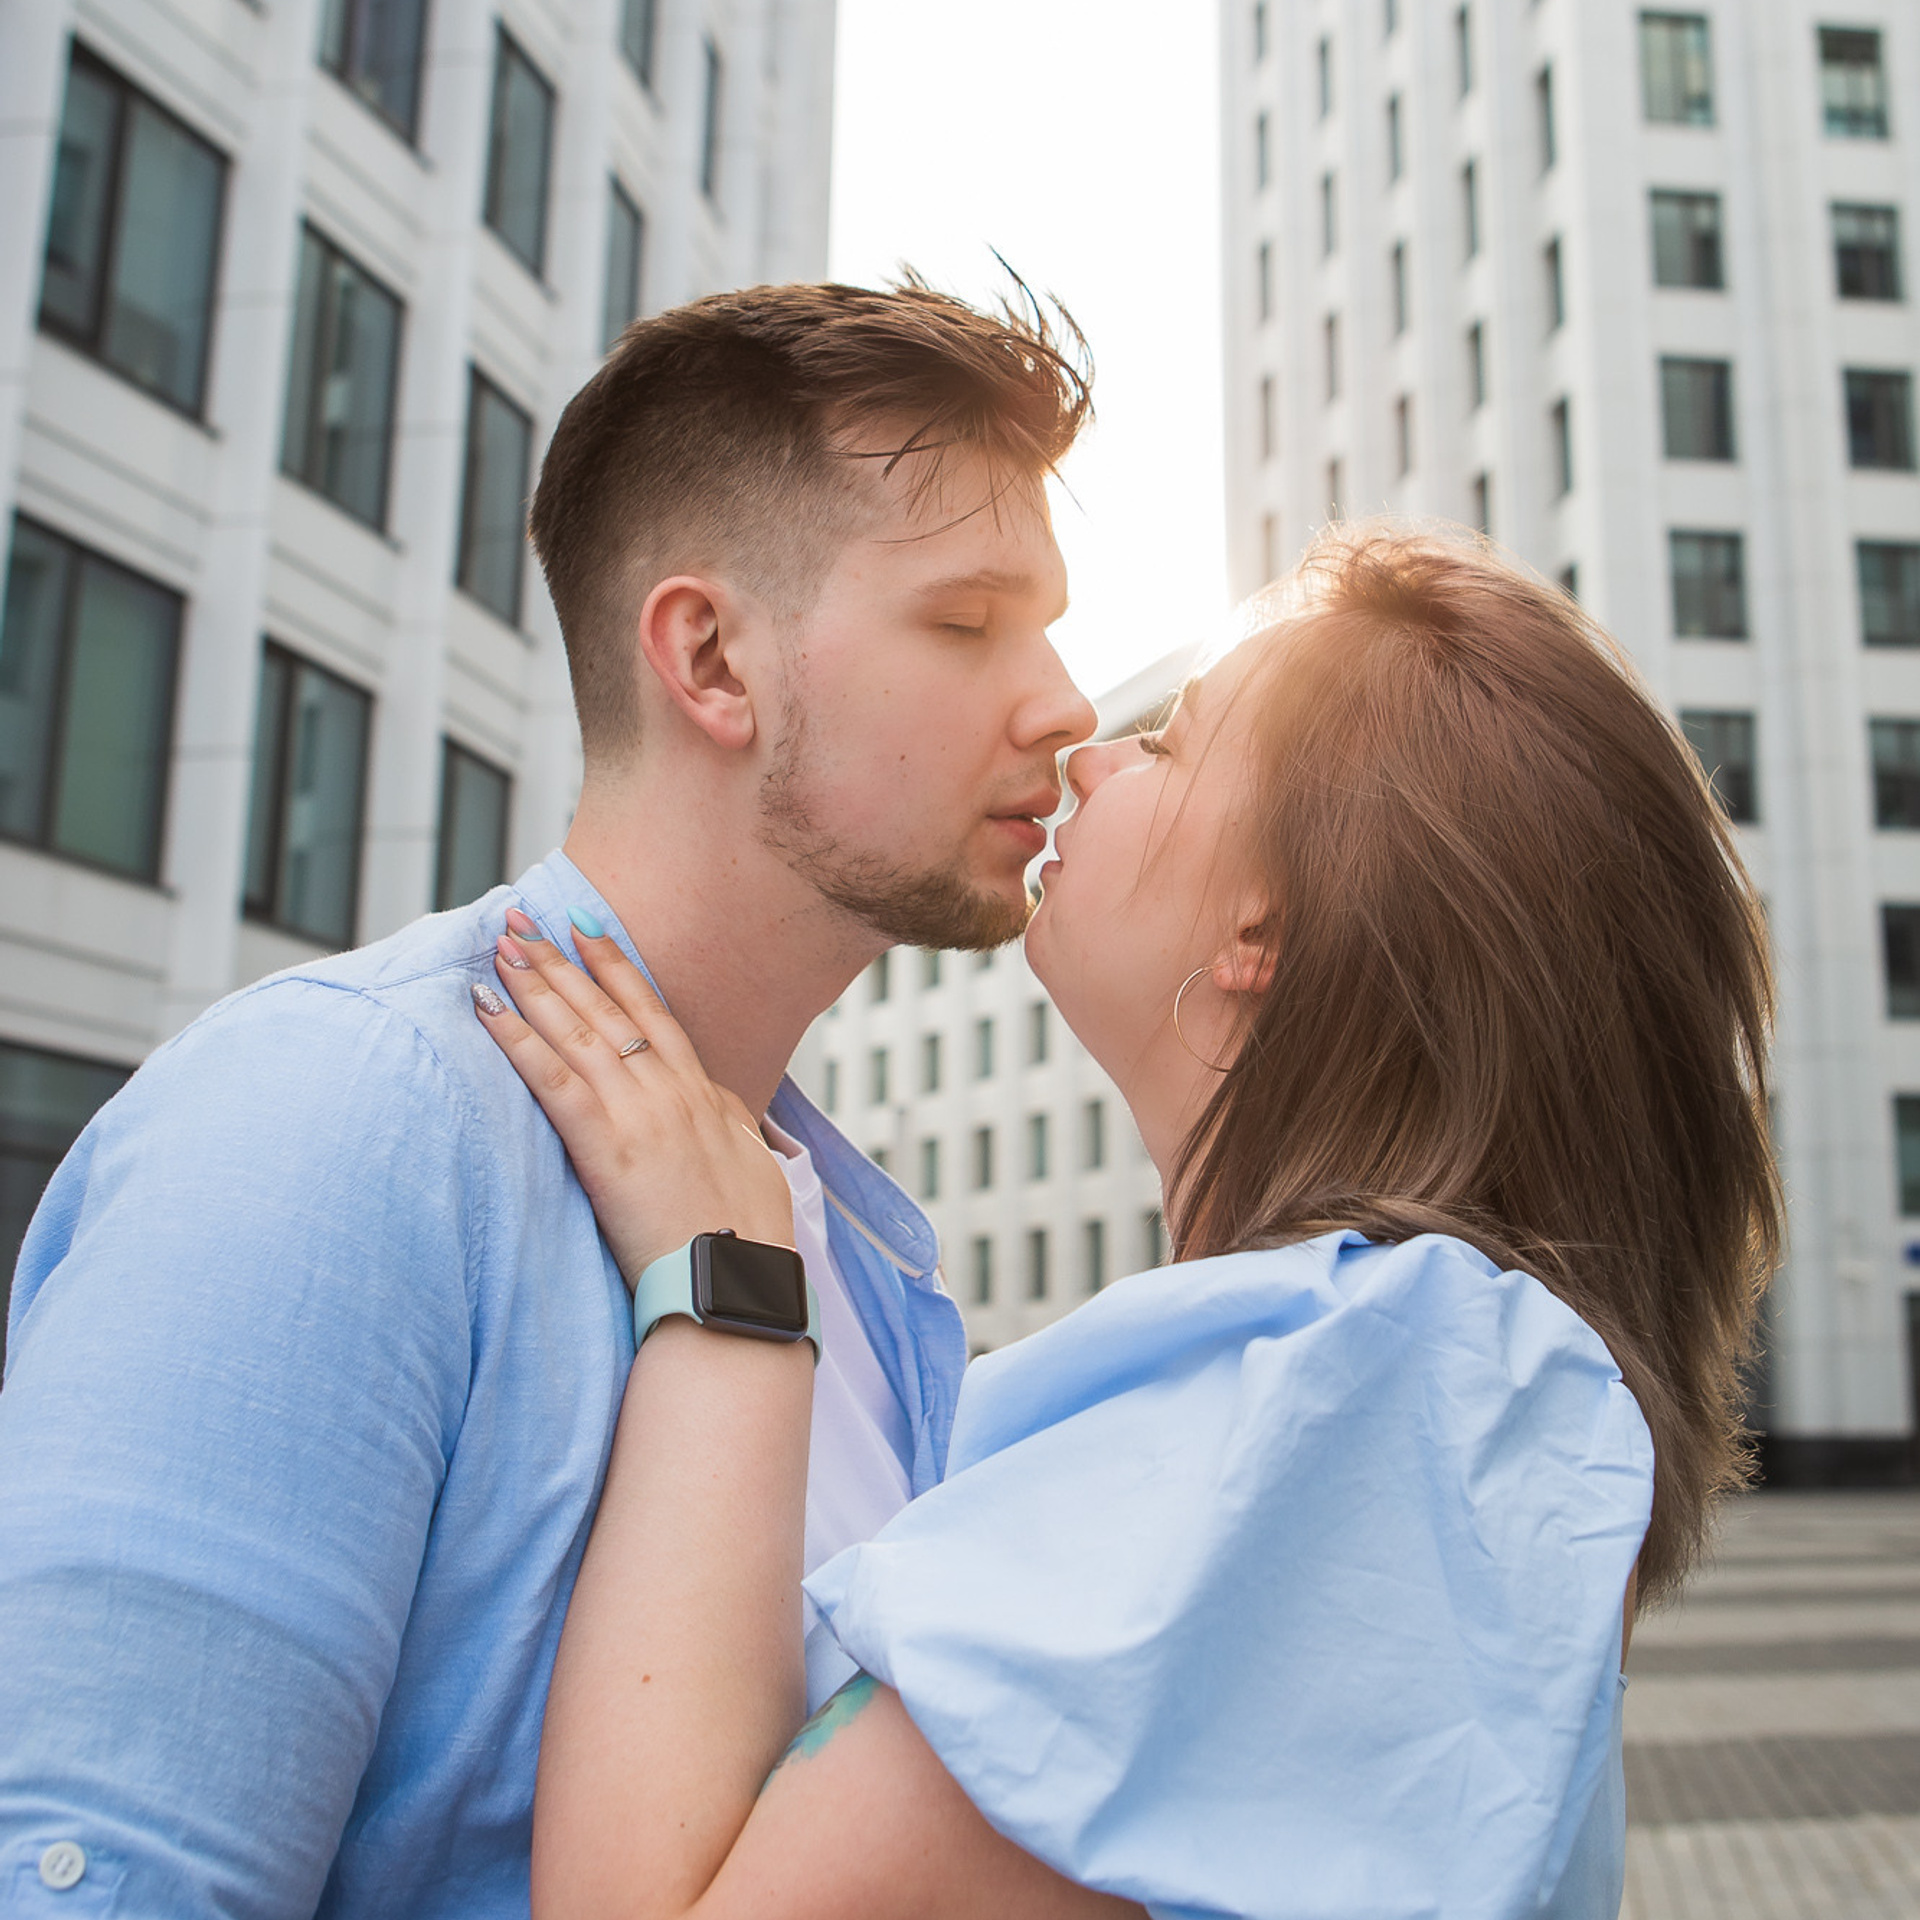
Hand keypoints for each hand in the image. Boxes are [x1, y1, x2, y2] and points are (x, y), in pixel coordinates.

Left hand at [473, 911, 794, 1287]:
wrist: (739, 1285)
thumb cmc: (748, 1241)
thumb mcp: (750, 1164)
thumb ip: (728, 1124)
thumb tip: (717, 1104)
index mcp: (704, 1095)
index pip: (653, 1014)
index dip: (617, 968)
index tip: (589, 929)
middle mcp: (671, 1091)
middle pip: (607, 1008)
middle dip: (563, 959)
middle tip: (525, 919)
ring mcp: (640, 1112)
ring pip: (577, 1030)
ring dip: (535, 982)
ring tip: (502, 943)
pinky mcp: (607, 1144)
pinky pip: (550, 1078)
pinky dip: (515, 1038)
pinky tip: (485, 1008)